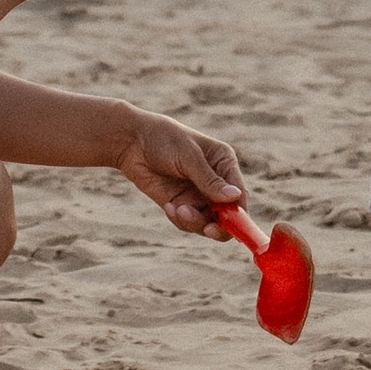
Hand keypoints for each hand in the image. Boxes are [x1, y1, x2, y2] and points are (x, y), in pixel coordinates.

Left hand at [113, 108, 246, 232]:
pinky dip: (180, 220)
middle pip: (228, 214)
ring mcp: (198, 195)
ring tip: (177, 209)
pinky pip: (188, 223)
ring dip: (194, 221)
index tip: (230, 224)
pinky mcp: (181, 204)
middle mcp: (215, 181)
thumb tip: (235, 197)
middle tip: (208, 229)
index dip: (239, 212)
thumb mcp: (188, 156)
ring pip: (207, 223)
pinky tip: (169, 207)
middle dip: (219, 225)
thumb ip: (209, 179)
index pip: (239, 194)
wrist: (131, 142)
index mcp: (224, 163)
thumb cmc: (164, 139)